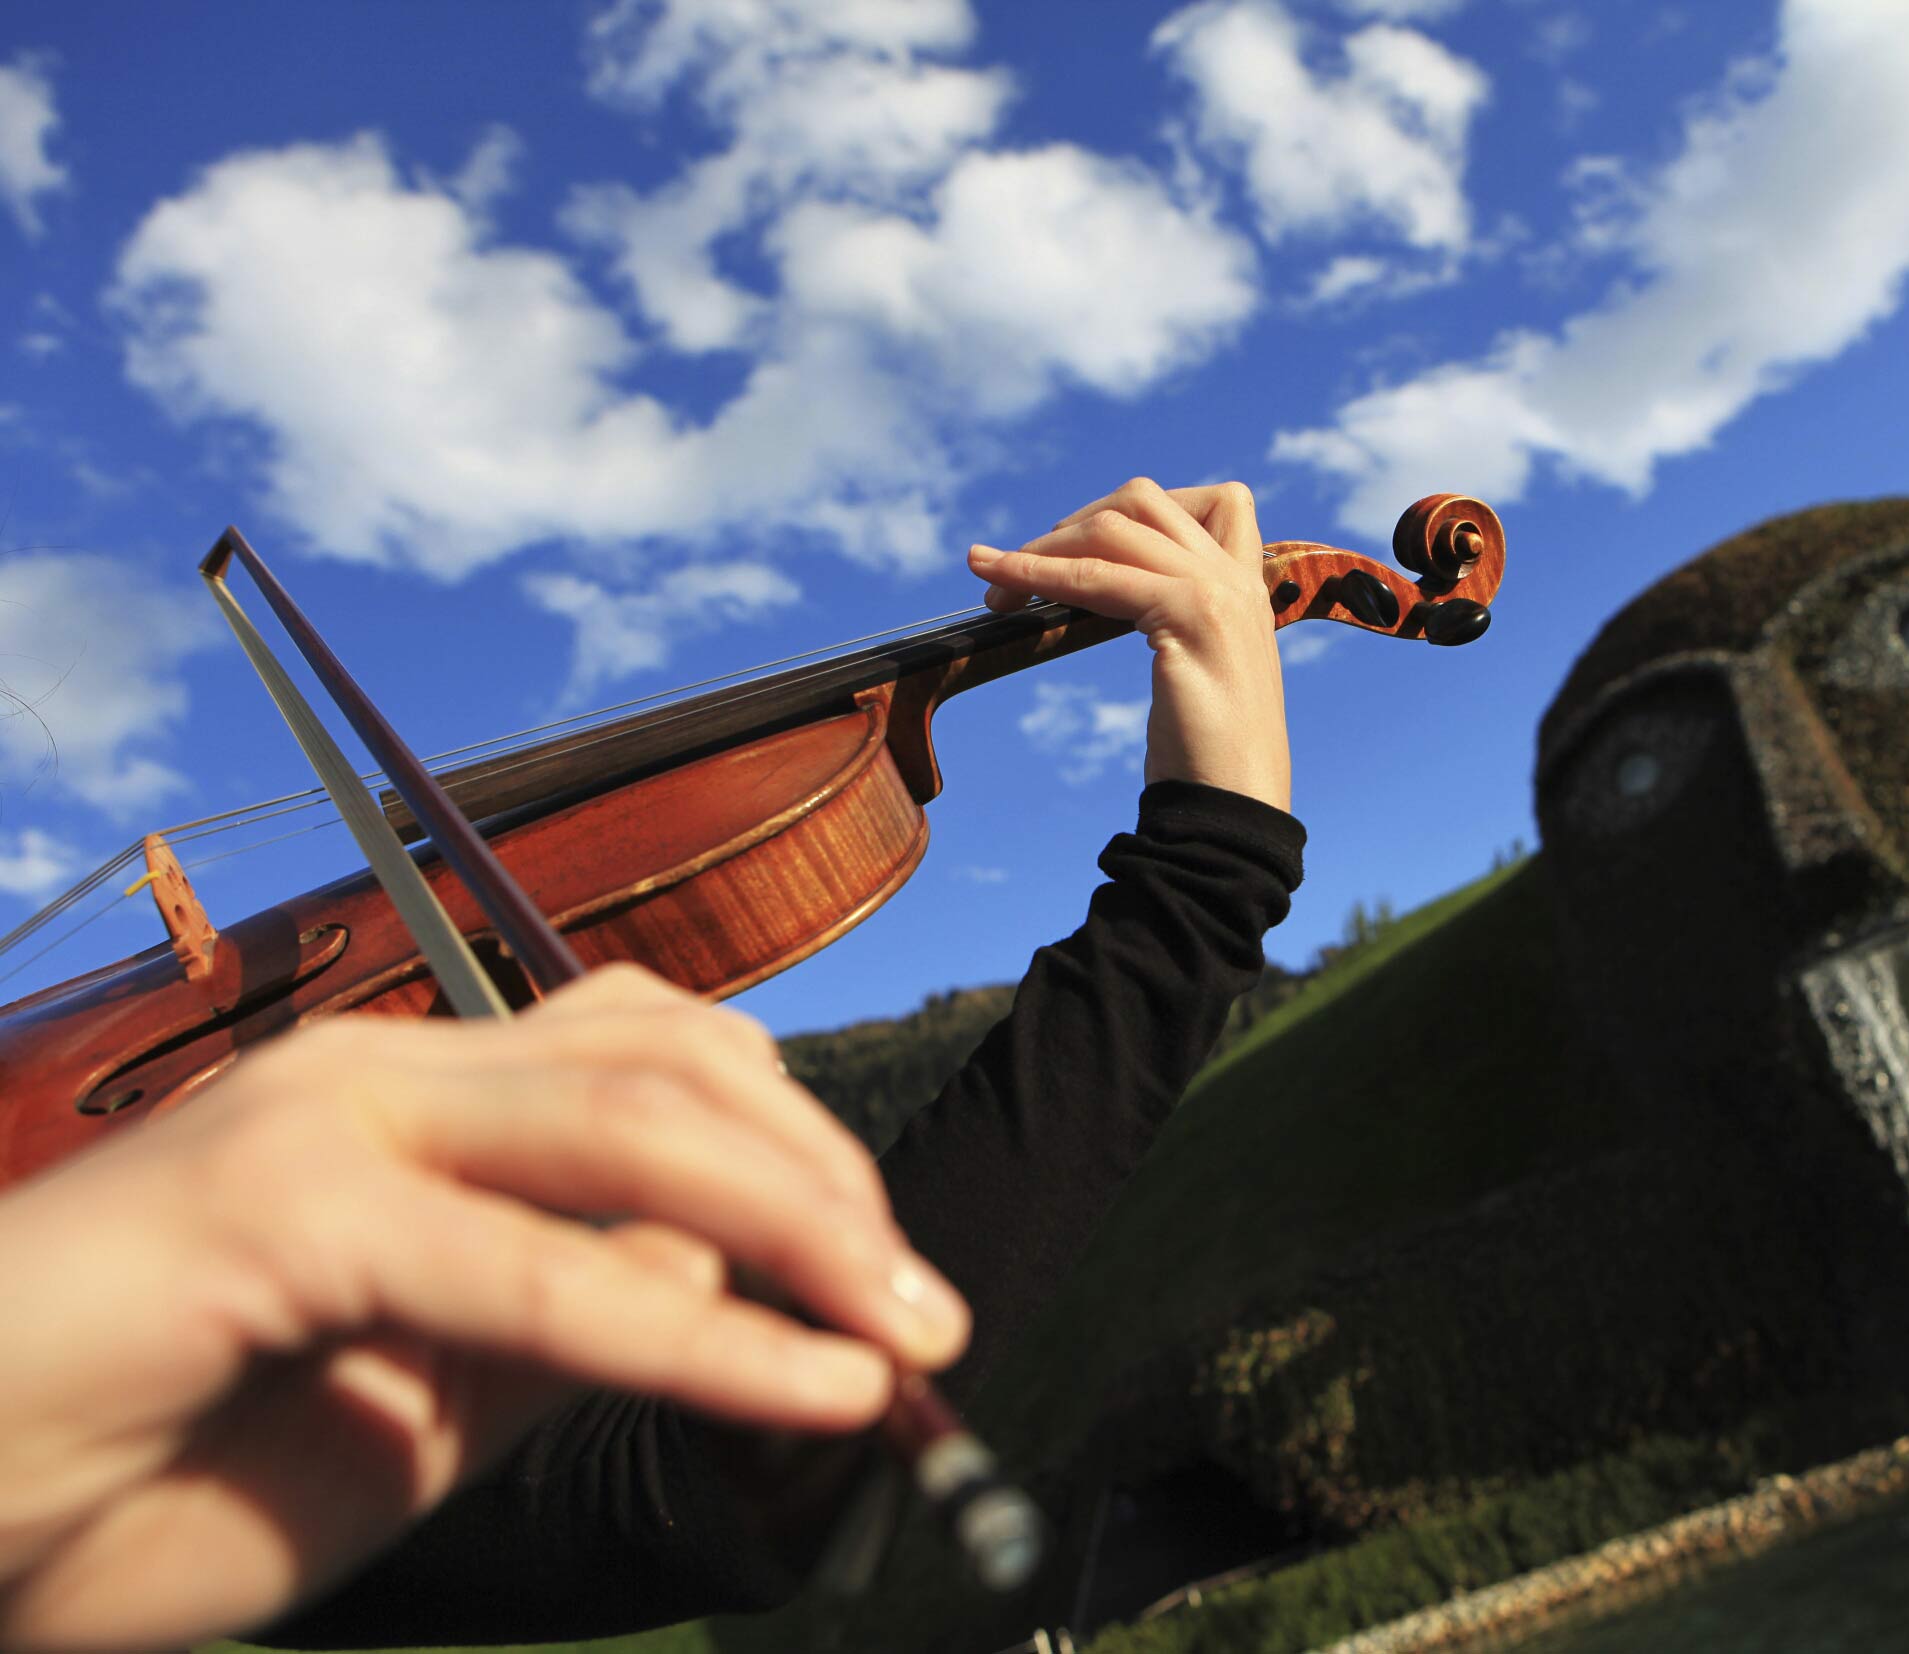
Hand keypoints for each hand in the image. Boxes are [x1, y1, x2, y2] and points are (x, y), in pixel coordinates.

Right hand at [0, 965, 966, 1653]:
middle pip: (679, 1065)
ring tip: (904, 1341)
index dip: (804, 1161)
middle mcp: (384, 1074)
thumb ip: (571, 1324)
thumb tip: (741, 1290)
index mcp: (419, 1104)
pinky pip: (546, 1269)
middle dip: (831, 1182)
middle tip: (930, 1318)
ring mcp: (330, 1120)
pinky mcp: (282, 1208)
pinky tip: (814, 1389)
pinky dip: (706, 1336)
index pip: (663, 1065)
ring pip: (635, 1124)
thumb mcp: (426, 1399)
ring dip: (805, 1227)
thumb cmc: (157, 1468)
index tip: (895, 1295)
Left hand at [968, 479, 1291, 810]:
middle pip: (1144, 499)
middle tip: (1020, 569)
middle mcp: (1239, 579)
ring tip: (994, 581)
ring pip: (1113, 528)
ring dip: (1040, 548)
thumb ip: (1176, 622)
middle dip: (1071, 524)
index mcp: (1250, 589)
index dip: (1137, 509)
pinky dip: (1036, 573)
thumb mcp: (1197, 670)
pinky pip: (1094, 576)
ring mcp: (1218, 591)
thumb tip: (1110, 594)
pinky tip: (1001, 587)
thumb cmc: (1209, 760)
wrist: (1234, 812)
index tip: (1081, 547)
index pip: (1215, 501)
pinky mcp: (1189, 615)